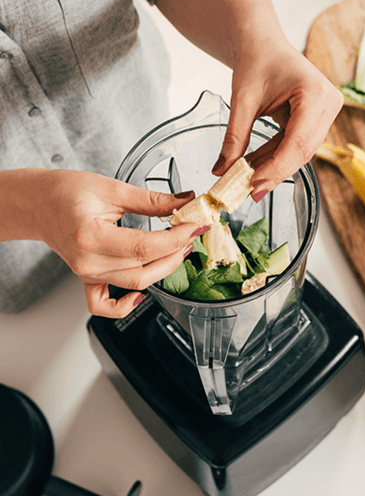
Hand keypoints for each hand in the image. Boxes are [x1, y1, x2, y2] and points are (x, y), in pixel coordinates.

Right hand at [31, 170, 200, 317]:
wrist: (39, 203)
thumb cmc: (66, 192)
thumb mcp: (112, 188)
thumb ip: (151, 200)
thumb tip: (184, 201)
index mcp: (90, 236)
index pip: (145, 246)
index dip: (176, 238)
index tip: (195, 226)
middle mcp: (87, 261)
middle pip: (144, 269)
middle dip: (175, 253)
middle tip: (191, 233)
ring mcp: (86, 274)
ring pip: (135, 284)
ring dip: (163, 269)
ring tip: (178, 248)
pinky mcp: (87, 279)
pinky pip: (104, 305)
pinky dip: (124, 306)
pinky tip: (141, 295)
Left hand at [212, 40, 342, 198]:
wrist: (263, 43)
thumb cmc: (256, 60)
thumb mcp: (242, 100)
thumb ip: (234, 138)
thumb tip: (221, 171)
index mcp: (315, 93)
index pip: (298, 141)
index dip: (276, 167)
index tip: (253, 184)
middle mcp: (328, 103)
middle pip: (303, 151)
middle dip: (275, 172)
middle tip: (249, 191)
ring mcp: (326, 112)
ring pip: (301, 152)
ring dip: (274, 167)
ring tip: (247, 180)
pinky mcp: (318, 119)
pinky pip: (297, 145)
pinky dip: (276, 156)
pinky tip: (255, 166)